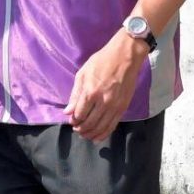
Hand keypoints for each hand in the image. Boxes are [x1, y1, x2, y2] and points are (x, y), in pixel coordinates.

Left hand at [64, 30, 145, 144]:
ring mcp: (114, 106)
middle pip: (89, 123)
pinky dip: (104, 134)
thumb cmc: (102, 61)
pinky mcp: (123, 107)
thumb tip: (67, 111)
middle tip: (77, 129)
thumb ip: (75, 94)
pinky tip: (97, 137)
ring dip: (90, 134)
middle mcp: (102, 101)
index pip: (79, 114)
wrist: (125, 56)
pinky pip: (112, 125)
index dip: (73, 120)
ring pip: (100, 127)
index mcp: (90, 92)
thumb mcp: (83, 73)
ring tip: (85, 134)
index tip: (72, 121)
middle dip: (80, 129)